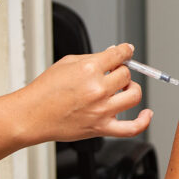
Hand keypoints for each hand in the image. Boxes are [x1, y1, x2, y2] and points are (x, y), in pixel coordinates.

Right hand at [28, 44, 152, 141]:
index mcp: (89, 69)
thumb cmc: (44, 91)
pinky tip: (147, 114)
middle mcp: (97, 89)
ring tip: (121, 89)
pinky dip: (143, 121)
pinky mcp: (101, 127)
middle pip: (126, 74)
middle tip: (112, 73)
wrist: (32, 115)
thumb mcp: (66, 63)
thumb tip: (113, 54)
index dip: (126, 51)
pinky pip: (132, 128)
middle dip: (121, 71)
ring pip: (134, 95)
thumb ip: (92, 58)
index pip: (119, 55)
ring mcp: (101, 110)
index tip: (127, 51)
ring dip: (131, 89)